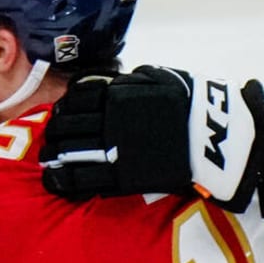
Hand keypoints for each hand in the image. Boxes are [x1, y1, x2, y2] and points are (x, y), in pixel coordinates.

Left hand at [39, 66, 263, 208]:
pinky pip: (84, 179)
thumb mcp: (159, 80)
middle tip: (50, 141)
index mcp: (117, 94)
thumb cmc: (192, 104)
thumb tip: (108, 82)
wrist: (216, 136)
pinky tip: (54, 182)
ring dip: (52, 157)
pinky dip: (64, 181)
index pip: (75, 99)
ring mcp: (113, 149)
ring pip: (69, 152)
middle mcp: (108, 120)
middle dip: (53, 134)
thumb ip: (129, 82)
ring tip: (47, 162)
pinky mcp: (121, 176)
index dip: (63, 109)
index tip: (60, 116)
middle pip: (66, 125)